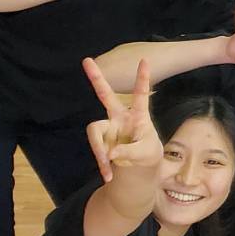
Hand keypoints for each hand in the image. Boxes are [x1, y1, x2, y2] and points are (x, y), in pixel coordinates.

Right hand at [82, 57, 161, 181]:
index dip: (142, 78)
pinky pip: (96, 150)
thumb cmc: (148, 153)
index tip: (145, 60)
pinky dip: (102, 164)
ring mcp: (108, 128)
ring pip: (94, 132)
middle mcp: (120, 117)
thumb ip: (130, 152)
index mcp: (138, 116)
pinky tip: (108, 174)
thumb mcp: (147, 154)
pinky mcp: (101, 140)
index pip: (141, 95)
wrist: (140, 167)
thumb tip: (110, 153)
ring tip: (108, 167)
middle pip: (105, 95)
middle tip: (86, 60)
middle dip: (96, 78)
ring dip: (99, 151)